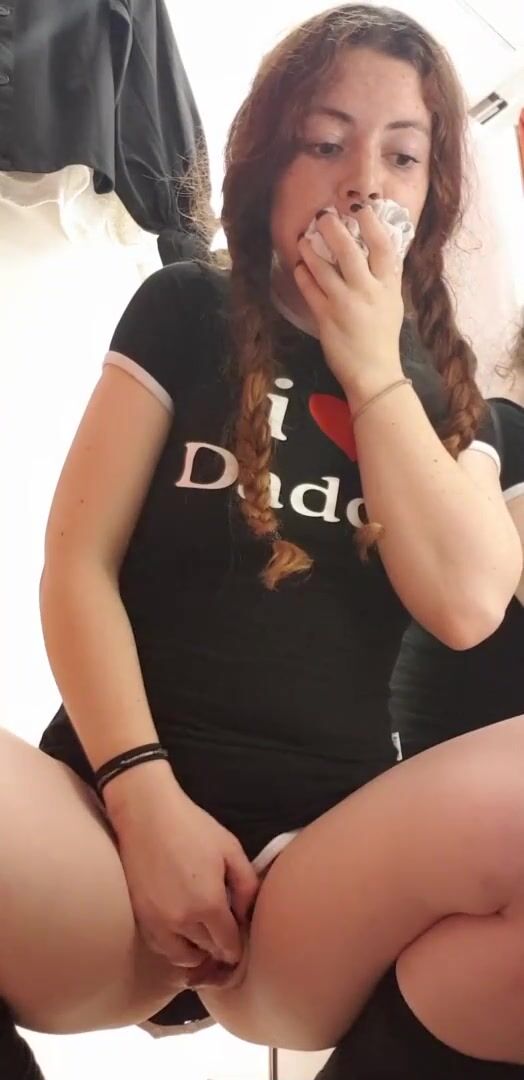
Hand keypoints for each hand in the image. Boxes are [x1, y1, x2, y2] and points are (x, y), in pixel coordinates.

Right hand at [106, 767, 259, 974]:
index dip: (238, 946)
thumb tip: (246, 915)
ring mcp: (157, 922)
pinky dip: (174, 946)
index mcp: (208, 905)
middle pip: (207, 951)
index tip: (240, 938)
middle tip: (225, 932)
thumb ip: (247, 886)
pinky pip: (160, 947)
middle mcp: (182, 921)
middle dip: (219, 946)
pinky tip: (181, 930)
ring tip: (204, 934)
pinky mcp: (140, 916)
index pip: (228, 945)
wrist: (147, 814)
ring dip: (197, 951)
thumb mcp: (231, 849)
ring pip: (182, 957)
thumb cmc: (193, 827)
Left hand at [295, 207, 404, 403]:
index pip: (384, 247)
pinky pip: (310, 289)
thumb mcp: (392, 303)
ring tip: (303, 239)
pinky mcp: (326, 318)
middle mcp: (368, 291)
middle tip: (322, 216)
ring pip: (324, 267)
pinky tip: (299, 267)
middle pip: (350, 251)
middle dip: (334, 229)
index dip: (372, 224)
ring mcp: (345, 304)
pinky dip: (302, 274)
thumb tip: (374, 250)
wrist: (374, 374)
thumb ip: (384, 278)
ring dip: (310, 249)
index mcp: (389, 286)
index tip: (361, 208)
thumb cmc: (382, 338)